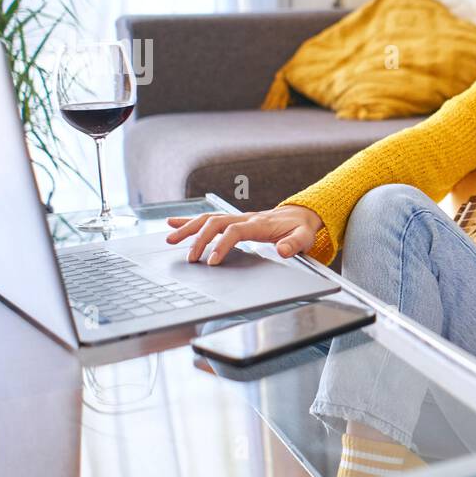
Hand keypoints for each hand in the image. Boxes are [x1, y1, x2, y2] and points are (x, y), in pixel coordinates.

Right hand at [164, 204, 324, 264]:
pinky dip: (189, 220)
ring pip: (208, 219)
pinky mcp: (233, 220)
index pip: (235, 232)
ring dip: (188, 228)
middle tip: (190, 258)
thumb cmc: (301, 229)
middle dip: (199, 239)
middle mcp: (245, 218)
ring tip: (170, 240)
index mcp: (259, 223)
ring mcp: (237, 218)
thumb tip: (282, 250)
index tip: (213, 261)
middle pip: (215, 223)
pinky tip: (172, 223)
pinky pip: (208, 218)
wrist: (301, 215)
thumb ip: (295, 244)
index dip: (222, 244)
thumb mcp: (304, 237)